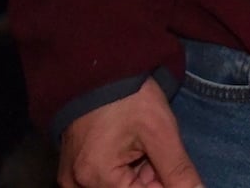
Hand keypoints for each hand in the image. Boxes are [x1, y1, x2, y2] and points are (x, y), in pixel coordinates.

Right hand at [57, 79, 202, 187]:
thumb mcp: (160, 132)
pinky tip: (133, 152)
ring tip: (142, 147)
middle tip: (155, 151)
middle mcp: (77, 184)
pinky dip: (125, 172)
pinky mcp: (73, 172)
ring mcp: (72, 179)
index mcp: (96, 176)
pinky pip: (104, 182)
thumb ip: (177, 170)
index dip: (165, 183)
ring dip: (139, 176)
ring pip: (119, 186)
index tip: (171, 165)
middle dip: (151, 178)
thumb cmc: (130, 97)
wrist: (101, 73)